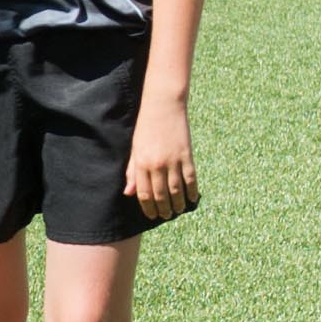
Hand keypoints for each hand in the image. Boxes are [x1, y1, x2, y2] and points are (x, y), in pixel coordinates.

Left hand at [124, 97, 199, 222]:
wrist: (163, 105)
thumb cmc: (146, 126)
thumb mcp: (135, 148)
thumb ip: (132, 172)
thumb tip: (128, 193)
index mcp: (142, 163)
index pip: (144, 193)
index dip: (148, 207)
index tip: (151, 215)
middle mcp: (157, 165)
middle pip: (160, 195)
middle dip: (162, 209)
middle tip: (165, 216)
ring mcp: (173, 161)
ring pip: (176, 190)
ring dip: (177, 204)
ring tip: (177, 210)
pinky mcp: (186, 155)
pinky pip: (190, 178)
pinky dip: (192, 191)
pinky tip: (192, 198)